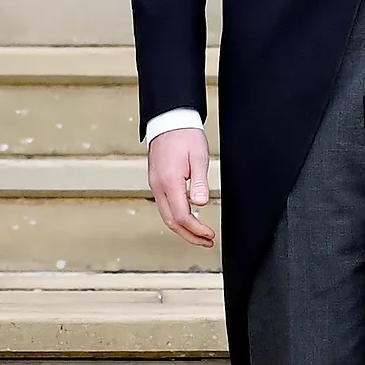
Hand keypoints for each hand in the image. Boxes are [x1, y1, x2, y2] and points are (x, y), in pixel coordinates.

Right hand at [148, 126, 215, 248]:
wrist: (169, 121)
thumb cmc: (185, 136)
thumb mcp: (199, 158)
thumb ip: (199, 182)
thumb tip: (201, 203)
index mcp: (170, 182)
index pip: (182, 216)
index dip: (196, 229)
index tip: (209, 235)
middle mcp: (159, 187)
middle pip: (171, 222)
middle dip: (189, 236)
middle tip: (206, 242)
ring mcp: (155, 185)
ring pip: (166, 216)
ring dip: (183, 229)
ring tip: (199, 235)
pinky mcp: (156, 182)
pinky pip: (165, 206)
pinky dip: (176, 218)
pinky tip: (187, 219)